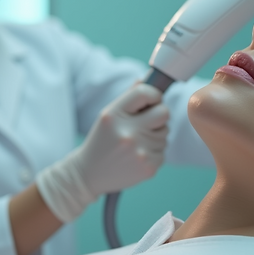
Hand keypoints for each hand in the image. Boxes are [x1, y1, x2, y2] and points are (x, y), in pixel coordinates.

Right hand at [35, 83, 169, 221]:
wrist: (89, 174)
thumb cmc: (101, 141)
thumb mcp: (108, 116)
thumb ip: (128, 98)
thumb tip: (146, 79)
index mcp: (114, 115)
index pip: (145, 93)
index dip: (153, 95)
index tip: (152, 101)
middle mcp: (127, 133)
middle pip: (163, 112)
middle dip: (159, 115)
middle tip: (148, 121)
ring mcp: (139, 152)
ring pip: (165, 133)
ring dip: (155, 135)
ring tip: (136, 143)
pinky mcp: (148, 167)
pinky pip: (163, 151)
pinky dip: (153, 152)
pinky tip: (137, 156)